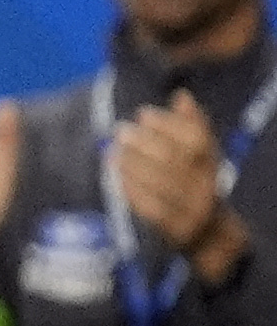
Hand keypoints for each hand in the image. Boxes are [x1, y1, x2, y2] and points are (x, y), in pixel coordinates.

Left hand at [110, 91, 250, 262]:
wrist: (205, 230)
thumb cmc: (194, 180)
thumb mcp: (199, 154)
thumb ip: (192, 125)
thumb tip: (181, 95)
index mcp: (213, 165)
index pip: (196, 141)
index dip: (168, 125)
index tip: (143, 114)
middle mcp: (206, 187)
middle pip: (173, 161)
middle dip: (144, 142)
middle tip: (120, 130)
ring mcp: (190, 209)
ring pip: (158, 183)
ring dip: (131, 163)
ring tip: (112, 149)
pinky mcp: (173, 228)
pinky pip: (149, 205)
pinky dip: (130, 186)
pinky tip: (116, 172)